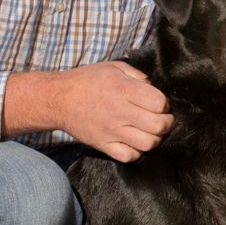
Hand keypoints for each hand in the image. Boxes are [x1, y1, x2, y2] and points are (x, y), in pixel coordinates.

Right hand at [7, 62, 172, 160]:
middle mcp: (120, 112)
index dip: (164, 104)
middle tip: (161, 119)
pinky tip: (134, 142)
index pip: (159, 103)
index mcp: (123, 89)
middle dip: (167, 123)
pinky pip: (129, 156)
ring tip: (149, 132)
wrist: (59, 99)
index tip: (159, 103)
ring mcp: (111, 131)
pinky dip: (137, 152)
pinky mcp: (103, 145)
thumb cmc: (88, 80)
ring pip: (148, 144)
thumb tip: (154, 88)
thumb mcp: (114, 68)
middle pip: (159, 126)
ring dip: (155, 139)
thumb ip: (137, 76)